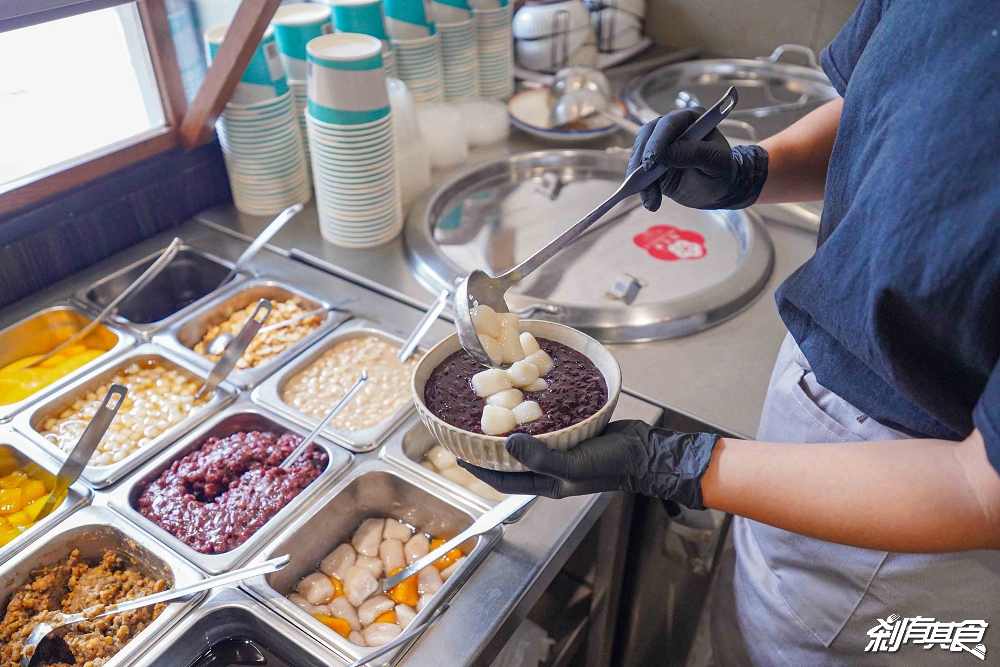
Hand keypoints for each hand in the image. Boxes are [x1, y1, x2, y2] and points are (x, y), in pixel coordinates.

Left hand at [458, 420, 718, 507]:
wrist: (647, 452)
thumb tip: (507, 444)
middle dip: (490, 446)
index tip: (458, 453)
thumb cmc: (612, 465)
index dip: (479, 469)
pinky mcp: (575, 433)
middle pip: (512, 459)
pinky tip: (528, 397)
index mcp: (546, 483)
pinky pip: (548, 425)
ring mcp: (563, 450)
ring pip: (529, 440)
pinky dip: (535, 414)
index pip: (503, 480)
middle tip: (471, 426)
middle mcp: (551, 468)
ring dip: (511, 427)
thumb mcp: (573, 464)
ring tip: (494, 409)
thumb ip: (540, 457)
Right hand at [628, 108, 768, 210]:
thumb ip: (695, 153)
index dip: (658, 141)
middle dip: (642, 158)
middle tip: (639, 179)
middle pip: (647, 136)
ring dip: (639, 179)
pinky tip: (651, 203)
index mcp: (690, 119)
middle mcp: (671, 128)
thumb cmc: (720, 170)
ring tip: (651, 202)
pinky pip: (639, 174)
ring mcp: (659, 146)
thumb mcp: (716, 161)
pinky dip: (642, 189)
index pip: (669, 123)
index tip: (652, 161)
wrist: (716, 188)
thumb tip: (667, 152)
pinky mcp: (651, 165)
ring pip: (639, 156)